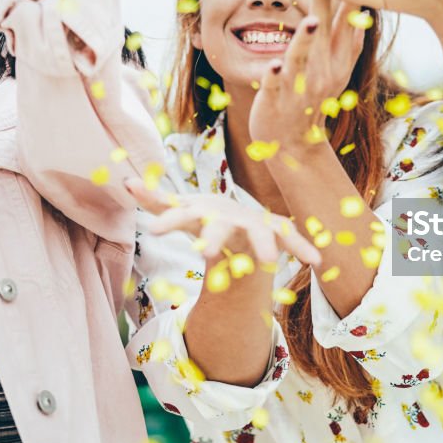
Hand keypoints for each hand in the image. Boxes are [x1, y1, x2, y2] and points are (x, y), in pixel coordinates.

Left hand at [124, 180, 321, 266]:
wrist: (238, 213)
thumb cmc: (203, 214)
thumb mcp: (180, 209)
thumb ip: (156, 200)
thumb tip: (126, 181)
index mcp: (201, 213)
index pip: (180, 215)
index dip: (167, 221)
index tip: (150, 231)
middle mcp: (228, 216)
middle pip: (219, 226)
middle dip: (214, 237)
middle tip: (205, 251)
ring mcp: (253, 223)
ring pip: (260, 232)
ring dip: (264, 245)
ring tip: (267, 261)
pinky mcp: (274, 232)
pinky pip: (289, 238)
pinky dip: (301, 246)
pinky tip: (316, 261)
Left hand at [247, 0, 365, 154]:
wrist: (293, 143)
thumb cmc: (311, 96)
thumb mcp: (336, 68)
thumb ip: (346, 38)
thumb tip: (360, 4)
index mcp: (337, 62)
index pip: (348, 26)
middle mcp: (322, 72)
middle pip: (324, 34)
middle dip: (326, 5)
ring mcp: (299, 87)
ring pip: (302, 60)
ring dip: (305, 41)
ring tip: (309, 22)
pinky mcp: (276, 100)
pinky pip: (276, 86)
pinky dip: (276, 76)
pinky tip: (275, 65)